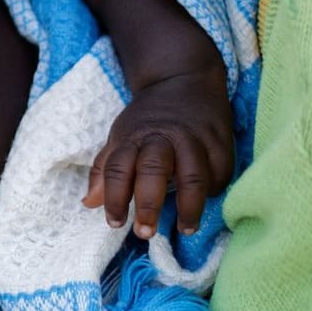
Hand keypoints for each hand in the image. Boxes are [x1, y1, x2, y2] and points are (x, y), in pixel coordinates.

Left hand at [83, 69, 232, 238]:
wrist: (183, 78)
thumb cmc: (148, 119)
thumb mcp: (121, 136)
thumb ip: (106, 170)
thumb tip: (89, 204)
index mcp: (134, 136)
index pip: (118, 167)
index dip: (114, 196)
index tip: (114, 222)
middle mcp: (164, 137)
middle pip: (154, 170)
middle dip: (148, 202)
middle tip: (145, 232)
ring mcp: (195, 139)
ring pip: (194, 177)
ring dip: (189, 207)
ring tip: (185, 229)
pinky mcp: (222, 143)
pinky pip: (219, 175)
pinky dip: (212, 192)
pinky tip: (204, 204)